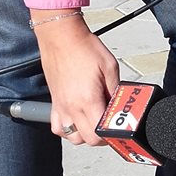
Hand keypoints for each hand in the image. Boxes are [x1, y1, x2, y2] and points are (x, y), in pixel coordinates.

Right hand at [30, 9, 119, 145]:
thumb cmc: (83, 48)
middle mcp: (72, 107)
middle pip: (87, 139)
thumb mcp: (110, 68)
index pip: (100, 132)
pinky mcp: (54, 102)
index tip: (119, 129)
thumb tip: (120, 105)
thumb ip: (116, 90)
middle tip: (110, 126)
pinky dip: (68, 130)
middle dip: (101, 137)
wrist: (61, 36)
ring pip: (72, 137)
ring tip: (94, 123)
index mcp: (87, 100)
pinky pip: (58, 127)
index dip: (112, 135)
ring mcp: (61, 106)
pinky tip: (77, 120)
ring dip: (85, 135)